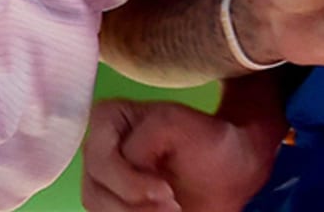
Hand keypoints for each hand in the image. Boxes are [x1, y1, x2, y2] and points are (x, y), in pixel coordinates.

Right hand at [82, 98, 278, 211]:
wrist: (229, 169)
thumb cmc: (205, 139)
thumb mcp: (176, 123)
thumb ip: (144, 139)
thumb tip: (130, 167)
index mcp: (106, 121)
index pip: (100, 161)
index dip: (130, 183)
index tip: (168, 193)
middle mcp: (96, 152)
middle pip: (94, 193)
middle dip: (133, 208)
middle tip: (175, 209)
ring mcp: (103, 182)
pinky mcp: (116, 205)